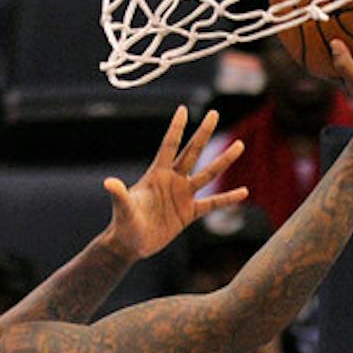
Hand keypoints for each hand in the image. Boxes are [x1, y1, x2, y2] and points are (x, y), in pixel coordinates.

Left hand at [100, 108, 249, 262]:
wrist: (131, 243)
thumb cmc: (124, 224)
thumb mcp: (123, 209)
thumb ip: (119, 195)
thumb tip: (108, 182)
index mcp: (157, 175)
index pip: (169, 146)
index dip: (175, 129)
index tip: (182, 109)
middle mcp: (173, 180)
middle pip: (192, 152)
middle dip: (203, 133)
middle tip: (214, 113)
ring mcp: (183, 195)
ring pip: (207, 174)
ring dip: (223, 160)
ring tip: (240, 145)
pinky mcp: (189, 212)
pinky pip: (212, 203)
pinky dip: (227, 198)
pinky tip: (244, 192)